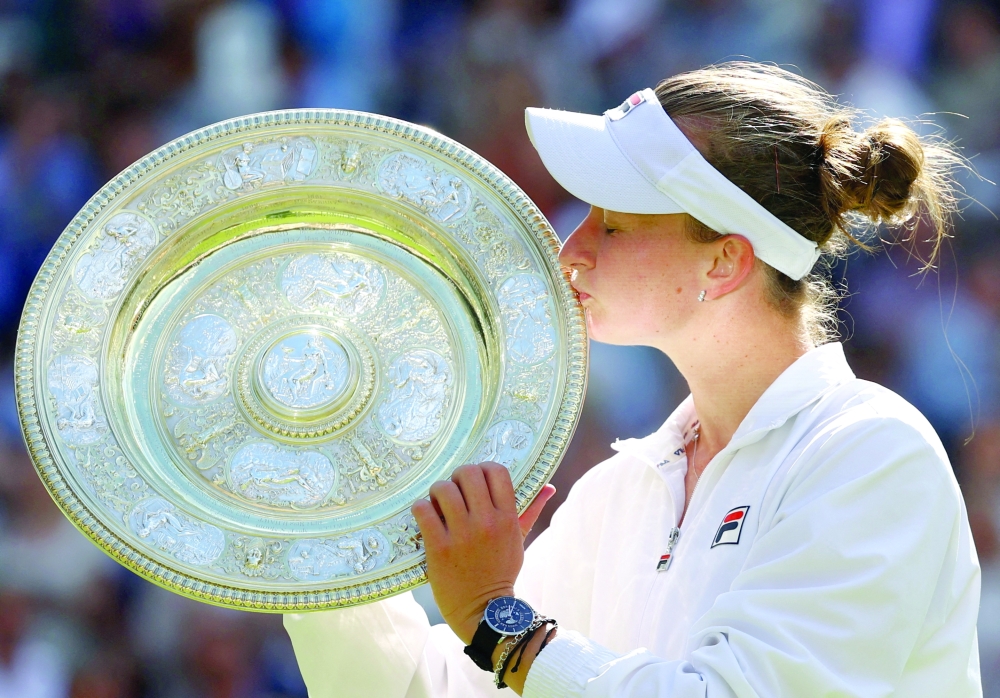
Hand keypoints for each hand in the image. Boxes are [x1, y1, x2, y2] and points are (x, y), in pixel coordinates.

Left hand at [411, 463, 555, 643]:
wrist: (483, 611)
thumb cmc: (500, 572)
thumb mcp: (518, 541)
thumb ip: (531, 511)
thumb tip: (548, 487)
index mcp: (507, 518)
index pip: (497, 472)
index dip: (483, 468)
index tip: (475, 481)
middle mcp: (486, 523)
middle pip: (468, 474)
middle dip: (457, 477)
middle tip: (454, 490)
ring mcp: (462, 535)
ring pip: (443, 489)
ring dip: (437, 491)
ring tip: (438, 504)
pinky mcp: (438, 548)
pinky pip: (423, 510)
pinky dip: (421, 507)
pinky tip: (425, 516)